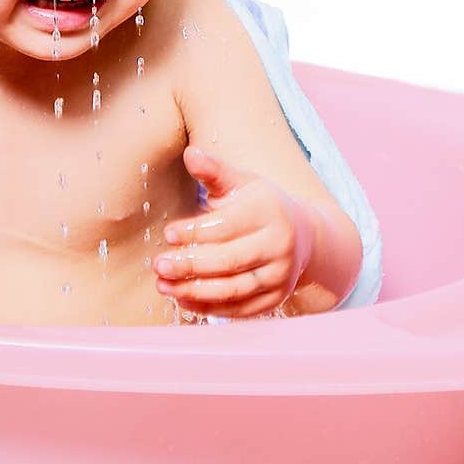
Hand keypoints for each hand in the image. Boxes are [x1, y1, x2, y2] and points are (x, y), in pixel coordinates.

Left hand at [152, 145, 313, 317]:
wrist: (304, 234)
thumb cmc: (261, 204)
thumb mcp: (241, 182)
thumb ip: (214, 171)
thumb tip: (190, 153)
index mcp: (269, 211)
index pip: (227, 225)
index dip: (196, 231)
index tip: (168, 233)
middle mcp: (280, 245)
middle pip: (229, 261)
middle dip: (190, 265)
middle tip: (158, 265)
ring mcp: (281, 275)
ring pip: (234, 289)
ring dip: (194, 291)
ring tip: (163, 285)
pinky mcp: (276, 299)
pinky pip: (240, 310)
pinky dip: (210, 308)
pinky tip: (183, 300)